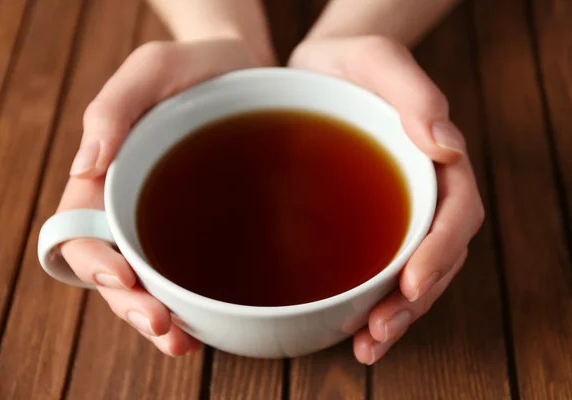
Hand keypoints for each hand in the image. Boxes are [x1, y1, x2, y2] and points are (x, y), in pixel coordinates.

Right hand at [57, 39, 264, 355]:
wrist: (246, 69)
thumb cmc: (194, 65)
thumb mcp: (153, 68)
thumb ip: (113, 110)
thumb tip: (84, 166)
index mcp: (109, 173)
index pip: (81, 229)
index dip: (93, 262)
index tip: (121, 279)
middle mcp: (135, 204)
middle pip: (116, 269)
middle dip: (132, 305)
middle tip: (163, 327)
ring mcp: (171, 221)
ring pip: (152, 282)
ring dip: (160, 317)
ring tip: (182, 341)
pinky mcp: (208, 228)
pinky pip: (193, 272)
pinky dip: (194, 303)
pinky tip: (208, 323)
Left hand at [288, 36, 484, 364]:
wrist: (312, 72)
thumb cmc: (347, 62)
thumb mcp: (376, 59)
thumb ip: (414, 94)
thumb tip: (447, 146)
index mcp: (434, 159)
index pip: (456, 214)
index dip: (440, 252)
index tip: (411, 283)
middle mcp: (420, 192)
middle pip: (437, 257)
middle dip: (413, 302)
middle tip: (379, 333)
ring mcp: (393, 211)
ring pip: (409, 274)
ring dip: (394, 316)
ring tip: (367, 346)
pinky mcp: (361, 225)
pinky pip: (374, 268)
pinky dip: (367, 303)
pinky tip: (347, 328)